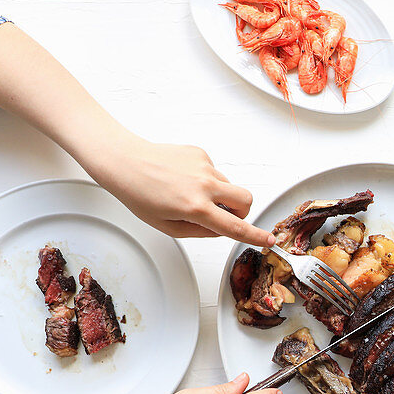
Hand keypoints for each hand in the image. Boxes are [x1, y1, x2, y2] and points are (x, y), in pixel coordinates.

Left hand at [85, 135, 274, 245]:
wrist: (124, 161)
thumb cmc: (139, 194)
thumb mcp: (167, 226)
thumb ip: (199, 232)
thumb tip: (222, 229)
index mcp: (195, 207)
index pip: (235, 226)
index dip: (255, 236)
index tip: (269, 239)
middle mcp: (204, 185)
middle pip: (245, 200)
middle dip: (242, 211)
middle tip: (222, 215)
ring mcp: (204, 166)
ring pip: (228, 186)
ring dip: (219, 195)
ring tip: (189, 195)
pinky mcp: (200, 153)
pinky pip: (214, 172)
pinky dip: (206, 180)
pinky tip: (183, 180)